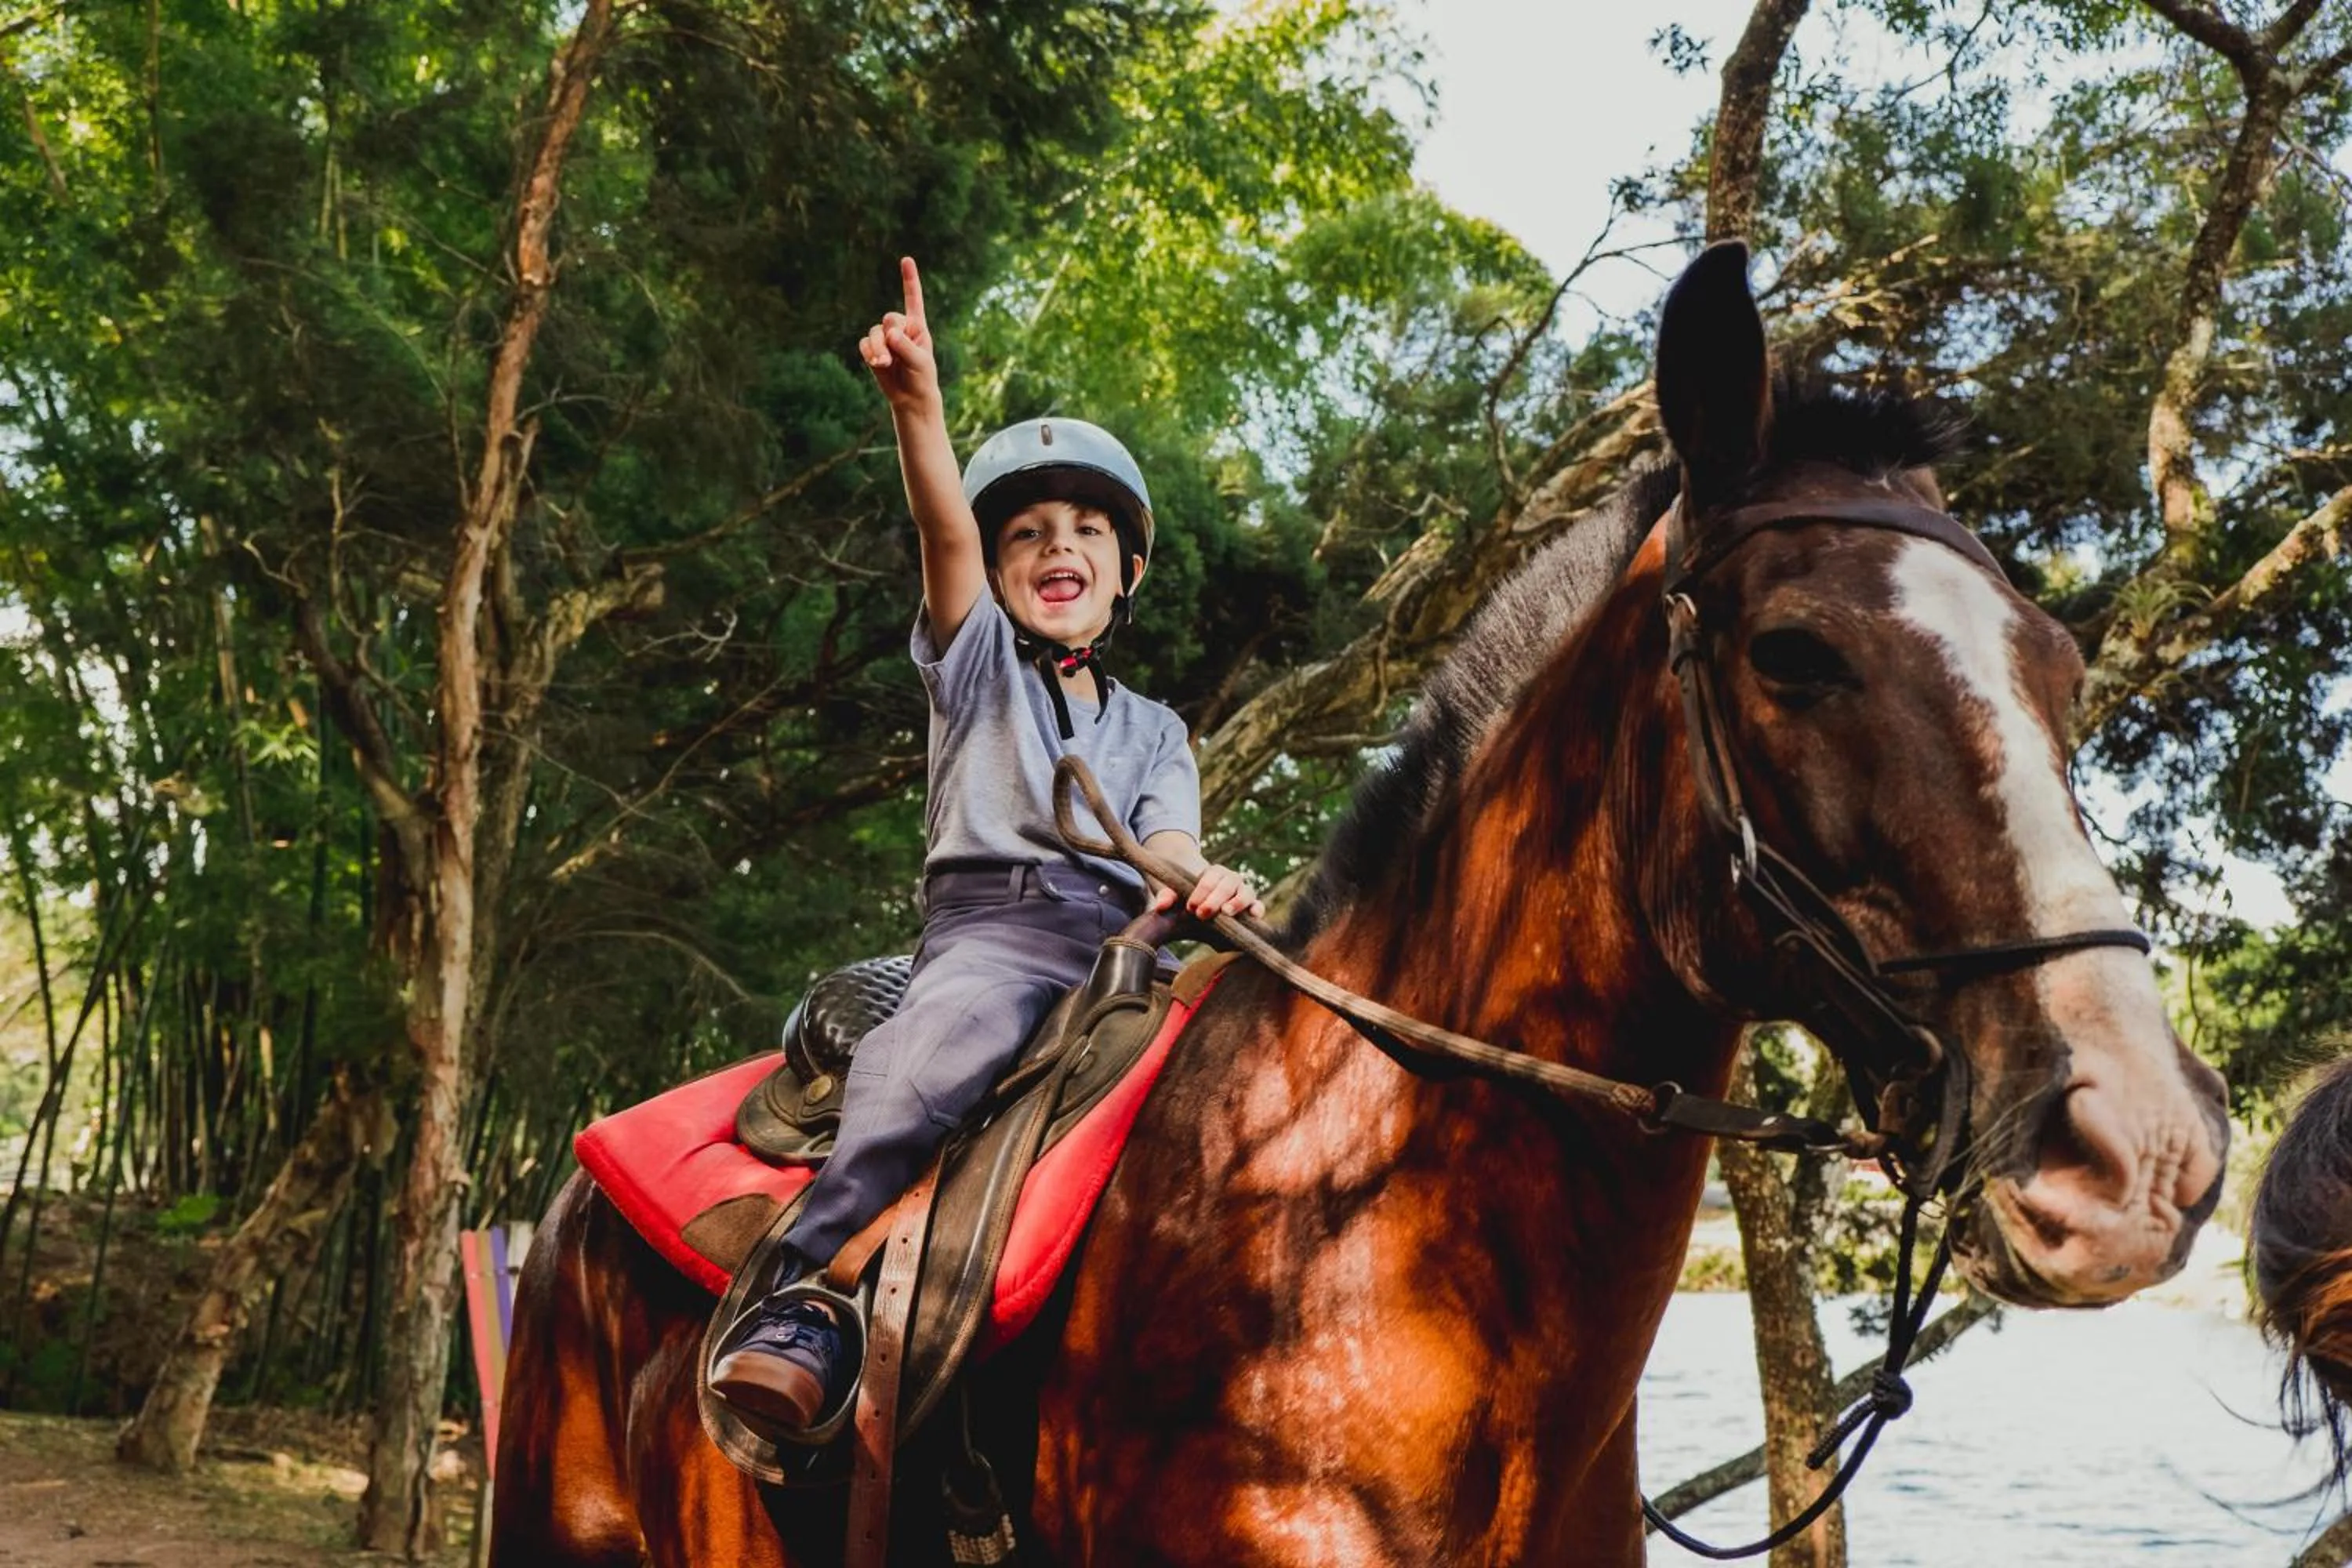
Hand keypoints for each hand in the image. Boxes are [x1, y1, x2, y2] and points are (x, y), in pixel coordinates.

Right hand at [859, 256, 938, 413]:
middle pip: (888, 318)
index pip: (913, 299)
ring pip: (874, 332)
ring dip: (877, 347)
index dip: (909, 279)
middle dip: (890, 335)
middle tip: (894, 354)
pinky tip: (876, 363)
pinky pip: (864, 344)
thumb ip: (906, 346)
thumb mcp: (920, 362)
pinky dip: (868, 353)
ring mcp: (884, 338)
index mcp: (917, 326)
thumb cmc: (922, 378)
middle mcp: (900, 328)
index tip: (906, 260)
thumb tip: (889, 333)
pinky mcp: (873, 350)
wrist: (911, 398)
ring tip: (884, 363)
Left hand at [1154, 862, 1263, 921]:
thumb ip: (1166, 897)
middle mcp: (1232, 881)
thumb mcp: (1173, 894)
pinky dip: (1258, 909)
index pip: (1211, 877)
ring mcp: (1243, 894)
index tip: (1190, 906)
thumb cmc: (1186, 897)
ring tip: (1226, 912)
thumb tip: (1160, 906)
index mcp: (1215, 873)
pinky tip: (1254, 915)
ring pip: (1246, 892)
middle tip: (1201, 914)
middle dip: (1215, 898)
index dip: (1202, 890)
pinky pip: (1258, 906)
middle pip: (1229, 884)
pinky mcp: (1250, 909)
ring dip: (1237, 902)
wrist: (1200, 903)